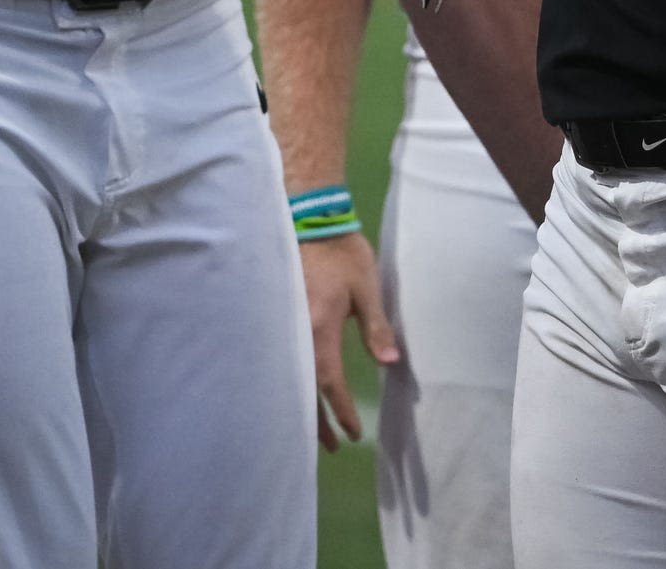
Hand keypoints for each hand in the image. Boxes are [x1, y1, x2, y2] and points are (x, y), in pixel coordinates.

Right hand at [299, 231, 400, 450]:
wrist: (307, 217)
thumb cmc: (341, 252)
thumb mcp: (366, 287)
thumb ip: (376, 326)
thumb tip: (390, 363)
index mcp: (320, 327)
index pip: (330, 382)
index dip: (341, 410)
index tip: (352, 433)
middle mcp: (295, 332)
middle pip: (303, 387)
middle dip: (315, 420)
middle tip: (329, 447)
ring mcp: (281, 324)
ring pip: (287, 376)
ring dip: (299, 404)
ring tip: (310, 428)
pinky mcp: (275, 315)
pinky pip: (279, 359)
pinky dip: (286, 380)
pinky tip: (291, 391)